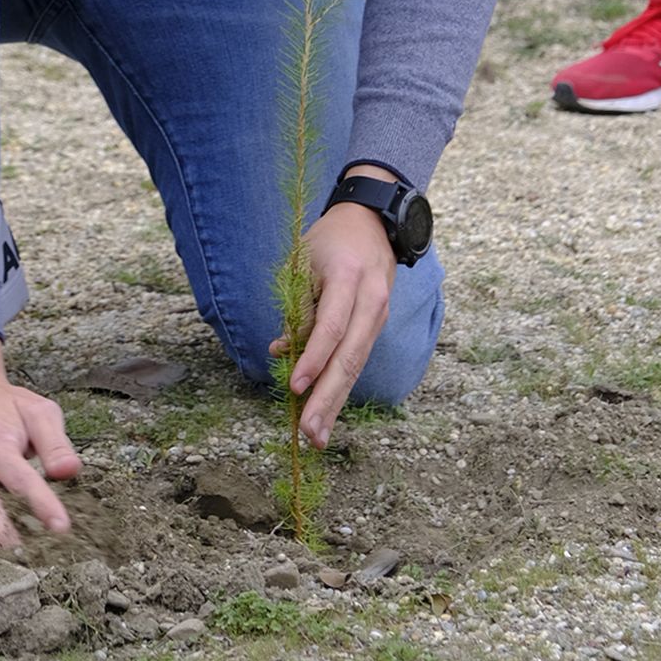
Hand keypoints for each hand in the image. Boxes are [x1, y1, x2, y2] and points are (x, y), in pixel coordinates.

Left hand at [280, 191, 396, 448]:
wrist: (372, 224)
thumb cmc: (329, 240)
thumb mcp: (305, 261)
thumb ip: (297, 306)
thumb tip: (282, 350)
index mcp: (348, 278)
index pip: (331, 326)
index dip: (313, 359)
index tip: (295, 387)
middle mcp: (370, 301)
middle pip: (349, 356)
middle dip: (327, 398)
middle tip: (309, 432)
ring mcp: (378, 317)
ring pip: (356, 366)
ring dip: (335, 403)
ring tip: (318, 436)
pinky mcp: (376, 327)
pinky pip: (357, 360)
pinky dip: (341, 387)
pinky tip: (326, 412)